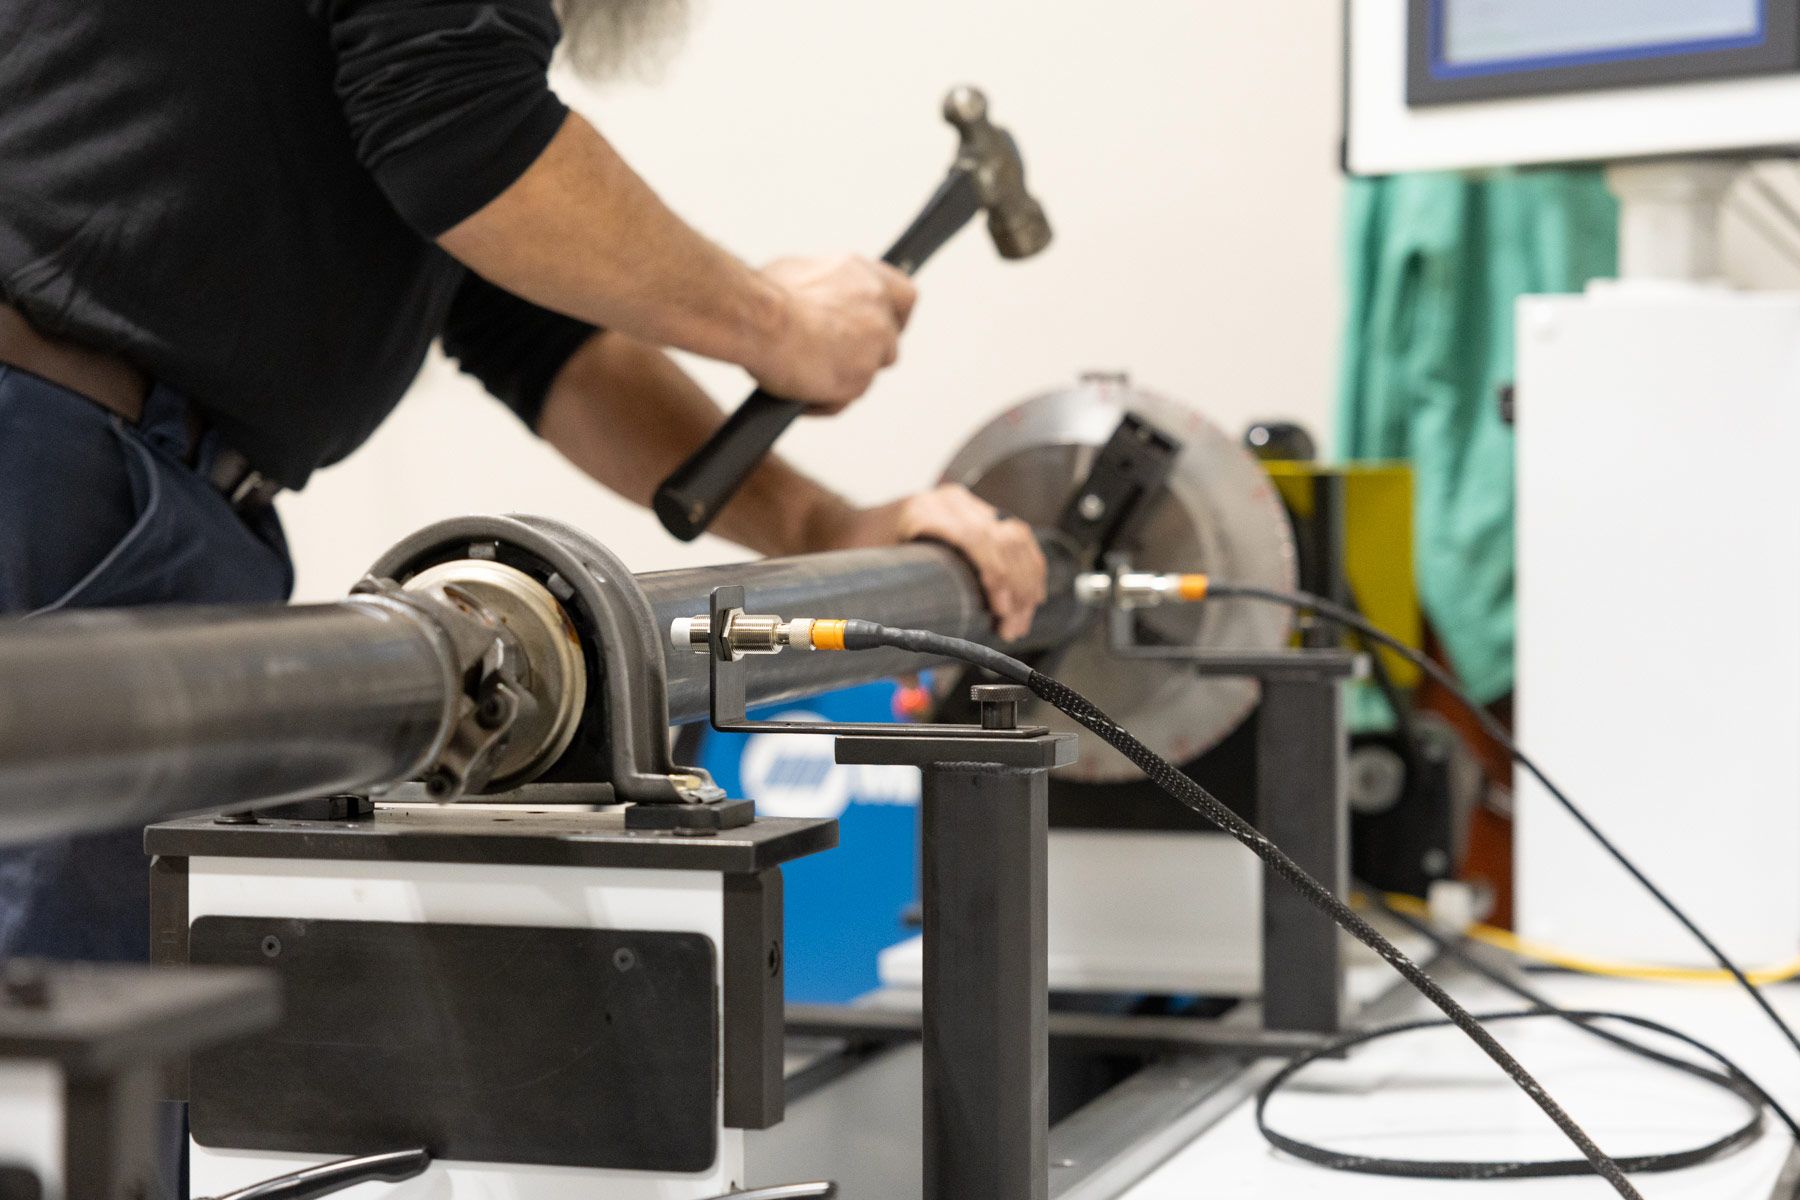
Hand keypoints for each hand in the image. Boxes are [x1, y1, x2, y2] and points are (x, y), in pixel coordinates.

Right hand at [751, 255, 916, 411]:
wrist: (760, 320)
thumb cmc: (767, 297)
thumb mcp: (796, 274)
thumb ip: (823, 290)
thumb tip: (816, 300)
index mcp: (864, 277)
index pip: (903, 297)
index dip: (892, 317)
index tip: (879, 328)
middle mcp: (878, 309)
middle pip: (888, 344)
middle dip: (862, 357)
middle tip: (830, 361)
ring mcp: (874, 346)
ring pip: (865, 375)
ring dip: (840, 381)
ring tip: (802, 378)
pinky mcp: (861, 379)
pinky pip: (843, 399)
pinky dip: (822, 401)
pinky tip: (799, 395)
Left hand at [825, 484, 1046, 640]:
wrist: (848, 523)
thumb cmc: (858, 549)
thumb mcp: (872, 581)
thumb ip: (889, 630)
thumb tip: (911, 682)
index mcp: (927, 512)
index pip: (978, 539)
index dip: (997, 576)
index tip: (1000, 611)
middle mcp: (952, 503)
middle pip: (1004, 540)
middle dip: (1016, 589)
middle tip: (1012, 628)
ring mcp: (967, 505)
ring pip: (1017, 538)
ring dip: (1027, 581)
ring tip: (1021, 619)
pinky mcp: (977, 512)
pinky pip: (1016, 535)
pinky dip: (1029, 566)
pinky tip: (1031, 594)